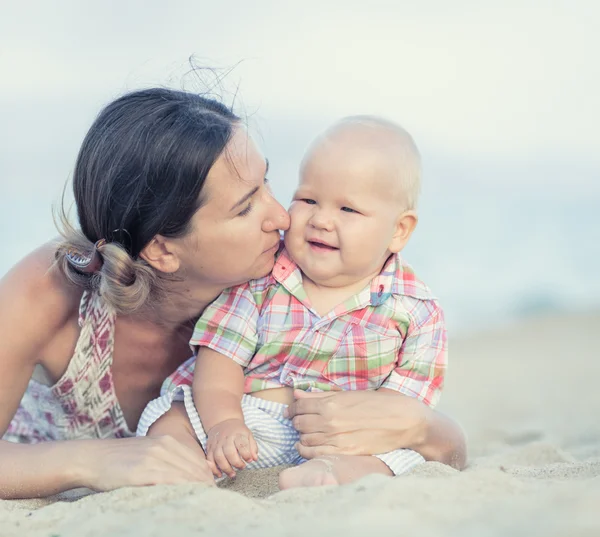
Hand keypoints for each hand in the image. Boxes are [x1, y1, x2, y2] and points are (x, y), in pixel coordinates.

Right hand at [76, 435, 215, 490]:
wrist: (92, 457)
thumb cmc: (121, 459)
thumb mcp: (149, 451)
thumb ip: (169, 458)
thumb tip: (191, 474)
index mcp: (167, 441)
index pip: (198, 461)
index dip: (208, 478)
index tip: (212, 491)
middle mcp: (164, 446)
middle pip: (195, 469)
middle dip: (206, 485)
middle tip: (214, 500)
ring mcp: (153, 457)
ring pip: (186, 476)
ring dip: (197, 489)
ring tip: (204, 502)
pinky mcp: (142, 471)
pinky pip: (170, 481)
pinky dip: (182, 490)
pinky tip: (187, 498)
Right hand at [205, 419, 257, 477]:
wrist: (223, 421)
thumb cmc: (237, 431)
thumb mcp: (248, 434)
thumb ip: (252, 447)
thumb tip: (254, 459)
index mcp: (237, 434)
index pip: (241, 445)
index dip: (246, 454)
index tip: (249, 460)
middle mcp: (225, 439)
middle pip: (229, 453)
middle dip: (236, 463)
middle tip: (242, 467)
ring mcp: (216, 444)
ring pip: (218, 458)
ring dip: (226, 468)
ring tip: (233, 474)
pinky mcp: (209, 448)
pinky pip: (209, 460)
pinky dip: (213, 469)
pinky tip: (220, 474)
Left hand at [284, 389, 426, 458]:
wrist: (403, 421)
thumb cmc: (378, 404)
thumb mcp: (349, 394)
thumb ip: (321, 395)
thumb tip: (297, 394)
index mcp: (331, 404)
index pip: (299, 406)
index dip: (292, 408)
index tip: (292, 411)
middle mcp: (330, 422)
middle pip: (299, 424)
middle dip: (297, 421)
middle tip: (300, 420)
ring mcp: (336, 439)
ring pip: (304, 440)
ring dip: (302, 436)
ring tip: (306, 433)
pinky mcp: (344, 453)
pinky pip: (315, 454)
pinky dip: (307, 451)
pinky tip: (308, 447)